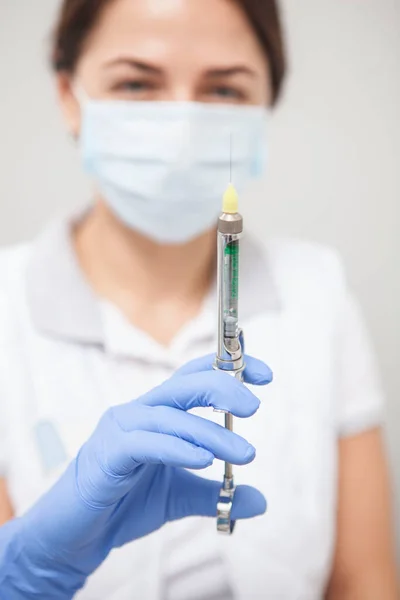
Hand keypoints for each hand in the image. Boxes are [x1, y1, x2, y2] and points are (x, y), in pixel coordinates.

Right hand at [0, 354, 271, 598]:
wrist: (80, 534)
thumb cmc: (126, 504)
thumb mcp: (181, 496)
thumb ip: (219, 494)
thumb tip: (261, 500)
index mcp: (159, 412)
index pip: (195, 376)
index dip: (229, 367)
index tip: (265, 374)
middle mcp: (140, 411)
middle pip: (184, 384)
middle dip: (222, 387)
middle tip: (255, 406)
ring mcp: (121, 428)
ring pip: (170, 416)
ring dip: (210, 433)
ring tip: (245, 454)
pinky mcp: (108, 452)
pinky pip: (146, 443)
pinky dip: (176, 448)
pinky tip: (203, 460)